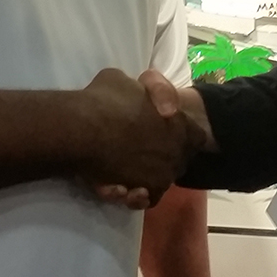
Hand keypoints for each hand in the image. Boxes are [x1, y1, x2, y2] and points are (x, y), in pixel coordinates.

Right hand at [76, 69, 203, 206]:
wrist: (81, 130)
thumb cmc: (103, 100)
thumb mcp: (124, 78)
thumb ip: (141, 90)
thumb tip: (146, 96)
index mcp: (179, 123)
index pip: (196, 135)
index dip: (182, 133)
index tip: (162, 132)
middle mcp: (176, 150)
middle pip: (179, 159)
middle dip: (164, 157)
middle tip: (139, 152)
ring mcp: (163, 174)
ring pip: (162, 180)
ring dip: (145, 178)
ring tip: (123, 172)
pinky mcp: (144, 192)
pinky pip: (146, 198)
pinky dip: (135, 196)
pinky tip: (119, 186)